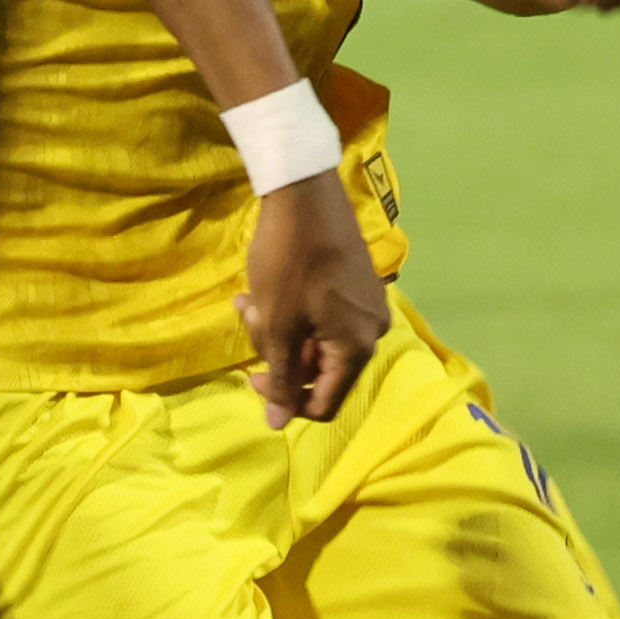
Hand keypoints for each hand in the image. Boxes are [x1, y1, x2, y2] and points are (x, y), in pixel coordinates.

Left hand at [236, 170, 389, 428]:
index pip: (324, 402)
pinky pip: (323, 315)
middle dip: (276, 353)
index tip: (251, 377)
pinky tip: (260, 290)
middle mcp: (372, 331)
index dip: (284, 400)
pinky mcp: (356, 283)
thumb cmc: (289, 262)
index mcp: (357, 348)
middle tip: (250, 322)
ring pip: (315, 340)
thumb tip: (277, 426)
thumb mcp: (278, 326)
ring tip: (247, 302)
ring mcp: (366, 305)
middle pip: (318, 370)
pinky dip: (292, 311)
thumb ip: (280, 379)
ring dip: (278, 329)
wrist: (304, 192)